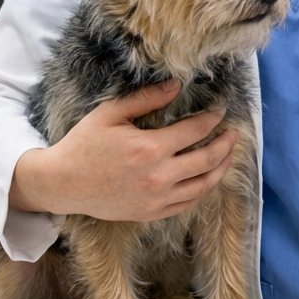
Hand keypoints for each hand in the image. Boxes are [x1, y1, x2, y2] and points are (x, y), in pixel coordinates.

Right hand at [9, 82, 237, 221]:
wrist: (63, 183)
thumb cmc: (85, 143)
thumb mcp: (111, 113)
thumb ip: (146, 98)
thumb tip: (176, 85)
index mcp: (150, 148)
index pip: (195, 131)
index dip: (212, 119)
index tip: (221, 110)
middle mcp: (158, 176)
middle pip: (207, 159)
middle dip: (226, 144)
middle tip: (235, 133)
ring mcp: (156, 199)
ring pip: (203, 185)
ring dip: (221, 168)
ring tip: (229, 155)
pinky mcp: (151, 214)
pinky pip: (188, 203)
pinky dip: (203, 190)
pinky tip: (208, 178)